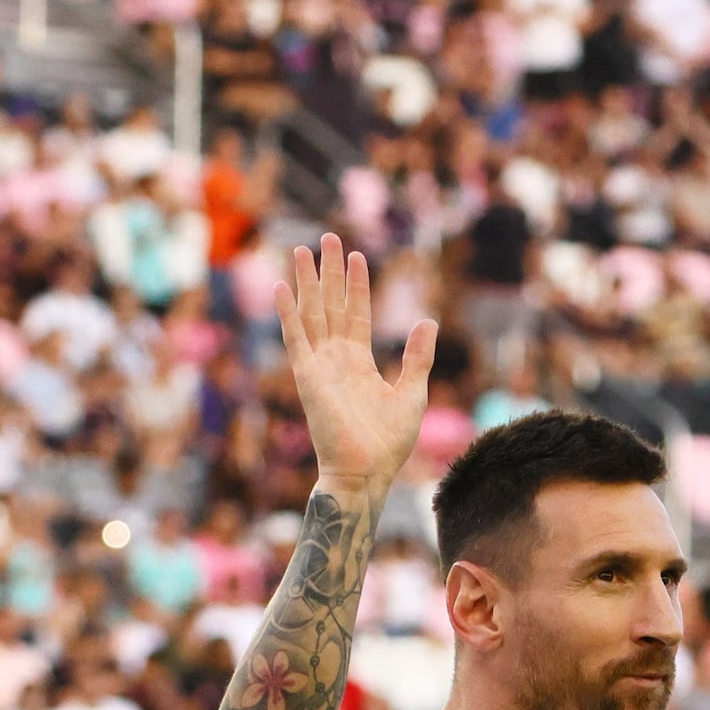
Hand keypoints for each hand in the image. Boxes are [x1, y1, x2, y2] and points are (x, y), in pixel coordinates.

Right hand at [280, 234, 436, 495]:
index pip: (356, 313)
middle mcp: (336, 359)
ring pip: (312, 313)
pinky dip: (288, 312)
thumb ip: (417, 356)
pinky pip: (296, 338)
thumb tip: (427, 321)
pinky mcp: (307, 376)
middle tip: (326, 237)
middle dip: (328, 271)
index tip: (356, 255)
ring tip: (302, 249)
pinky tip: (281, 287)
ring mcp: (319, 365)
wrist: (367, 471)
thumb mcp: (413, 391)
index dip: (356, 284)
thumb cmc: (389, 442)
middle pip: (330, 305)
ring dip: (306, 281)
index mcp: (359, 362)